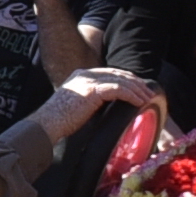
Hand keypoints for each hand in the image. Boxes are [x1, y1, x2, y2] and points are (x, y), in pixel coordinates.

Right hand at [46, 65, 160, 125]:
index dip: (127, 79)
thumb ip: (91, 101)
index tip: (139, 88)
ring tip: (148, 98)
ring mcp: (88, 81)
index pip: (110, 72)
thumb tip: (108, 108)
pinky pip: (118, 89)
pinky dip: (131, 95)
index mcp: (80, 75)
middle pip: (117, 73)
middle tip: (148, 92)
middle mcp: (85, 74)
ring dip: (137, 89)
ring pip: (120, 80)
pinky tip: (139, 102)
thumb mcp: (77, 105)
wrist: (47, 123)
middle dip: (135, 82)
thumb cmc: (59, 121)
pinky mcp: (92, 91)